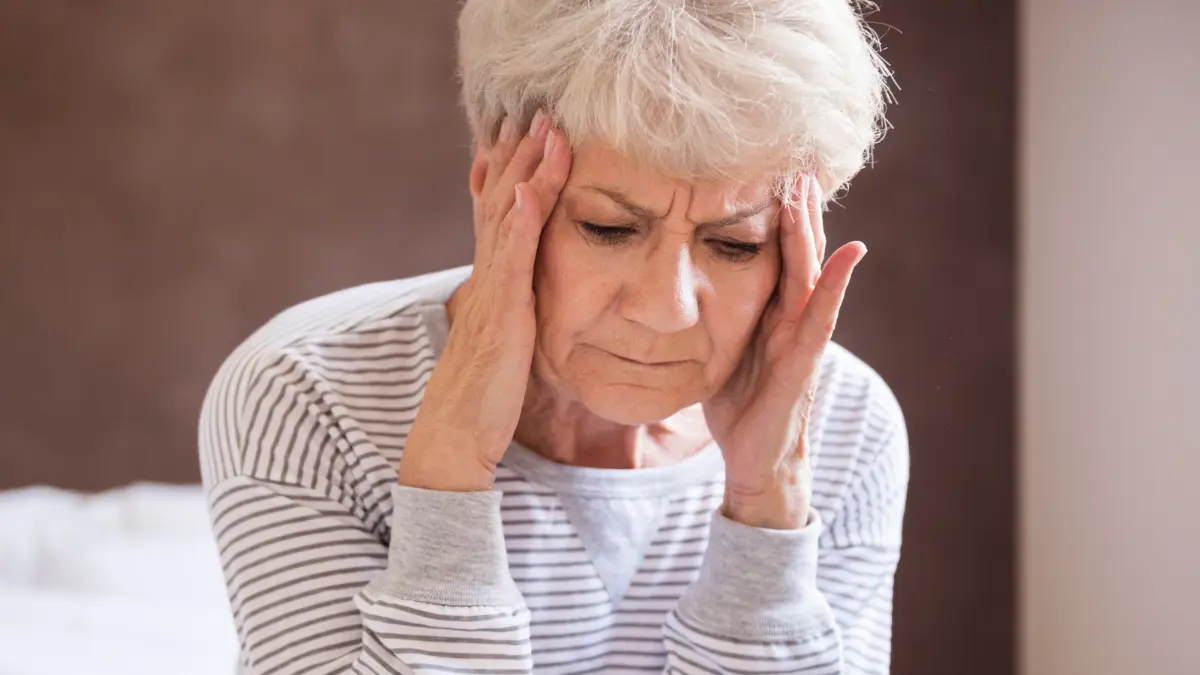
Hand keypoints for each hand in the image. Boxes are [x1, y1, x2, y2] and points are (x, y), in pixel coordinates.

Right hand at [398, 110, 571, 490]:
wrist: (452, 439)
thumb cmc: (482, 399)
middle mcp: (485, 281)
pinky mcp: (500, 318)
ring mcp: (489, 296)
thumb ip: (514, 310)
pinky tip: (528, 191)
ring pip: (505, 221)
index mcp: (490, 285)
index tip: (529, 132)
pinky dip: (517, 223)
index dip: (512, 171)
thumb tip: (526, 295)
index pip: (499, 214)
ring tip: (542, 129)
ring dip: (524, 171)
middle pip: (499, 203)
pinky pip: (509, 262)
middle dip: (519, 154)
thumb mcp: (504, 344)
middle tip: (536, 109)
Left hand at [702, 176, 866, 528]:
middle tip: (788, 156)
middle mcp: (788, 315)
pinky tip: (850, 251)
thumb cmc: (737, 405)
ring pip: (808, 271)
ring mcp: (801, 336)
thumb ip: (706, 314)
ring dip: (811, 228)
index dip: (767, 211)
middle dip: (792, 205)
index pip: (768, 250)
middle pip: (793, 250)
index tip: (757, 166)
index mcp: (764, 310)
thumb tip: (667, 282)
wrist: (755, 460)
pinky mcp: (804, 361)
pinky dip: (835, 283)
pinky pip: (821, 316)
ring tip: (809, 186)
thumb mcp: (714, 348)